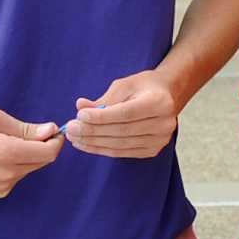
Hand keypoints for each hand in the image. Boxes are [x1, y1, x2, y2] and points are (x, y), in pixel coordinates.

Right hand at [0, 107, 63, 197]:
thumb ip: (25, 128)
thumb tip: (50, 131)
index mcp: (7, 153)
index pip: (48, 153)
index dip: (56, 141)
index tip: (53, 131)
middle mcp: (7, 174)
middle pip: (42, 161)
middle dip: (43, 146)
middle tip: (31, 132)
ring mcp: (1, 186)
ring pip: (30, 168)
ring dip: (28, 155)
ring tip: (6, 142)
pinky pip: (18, 176)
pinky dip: (16, 165)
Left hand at [65, 70, 180, 158]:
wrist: (167, 96)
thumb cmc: (144, 87)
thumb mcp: (125, 85)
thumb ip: (104, 99)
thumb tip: (80, 106)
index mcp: (159, 102)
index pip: (126, 113)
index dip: (101, 116)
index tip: (80, 115)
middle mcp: (163, 124)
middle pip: (122, 131)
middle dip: (93, 131)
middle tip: (71, 128)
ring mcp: (159, 140)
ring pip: (120, 145)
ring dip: (94, 143)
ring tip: (75, 137)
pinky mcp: (152, 150)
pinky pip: (122, 152)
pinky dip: (102, 149)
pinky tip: (87, 144)